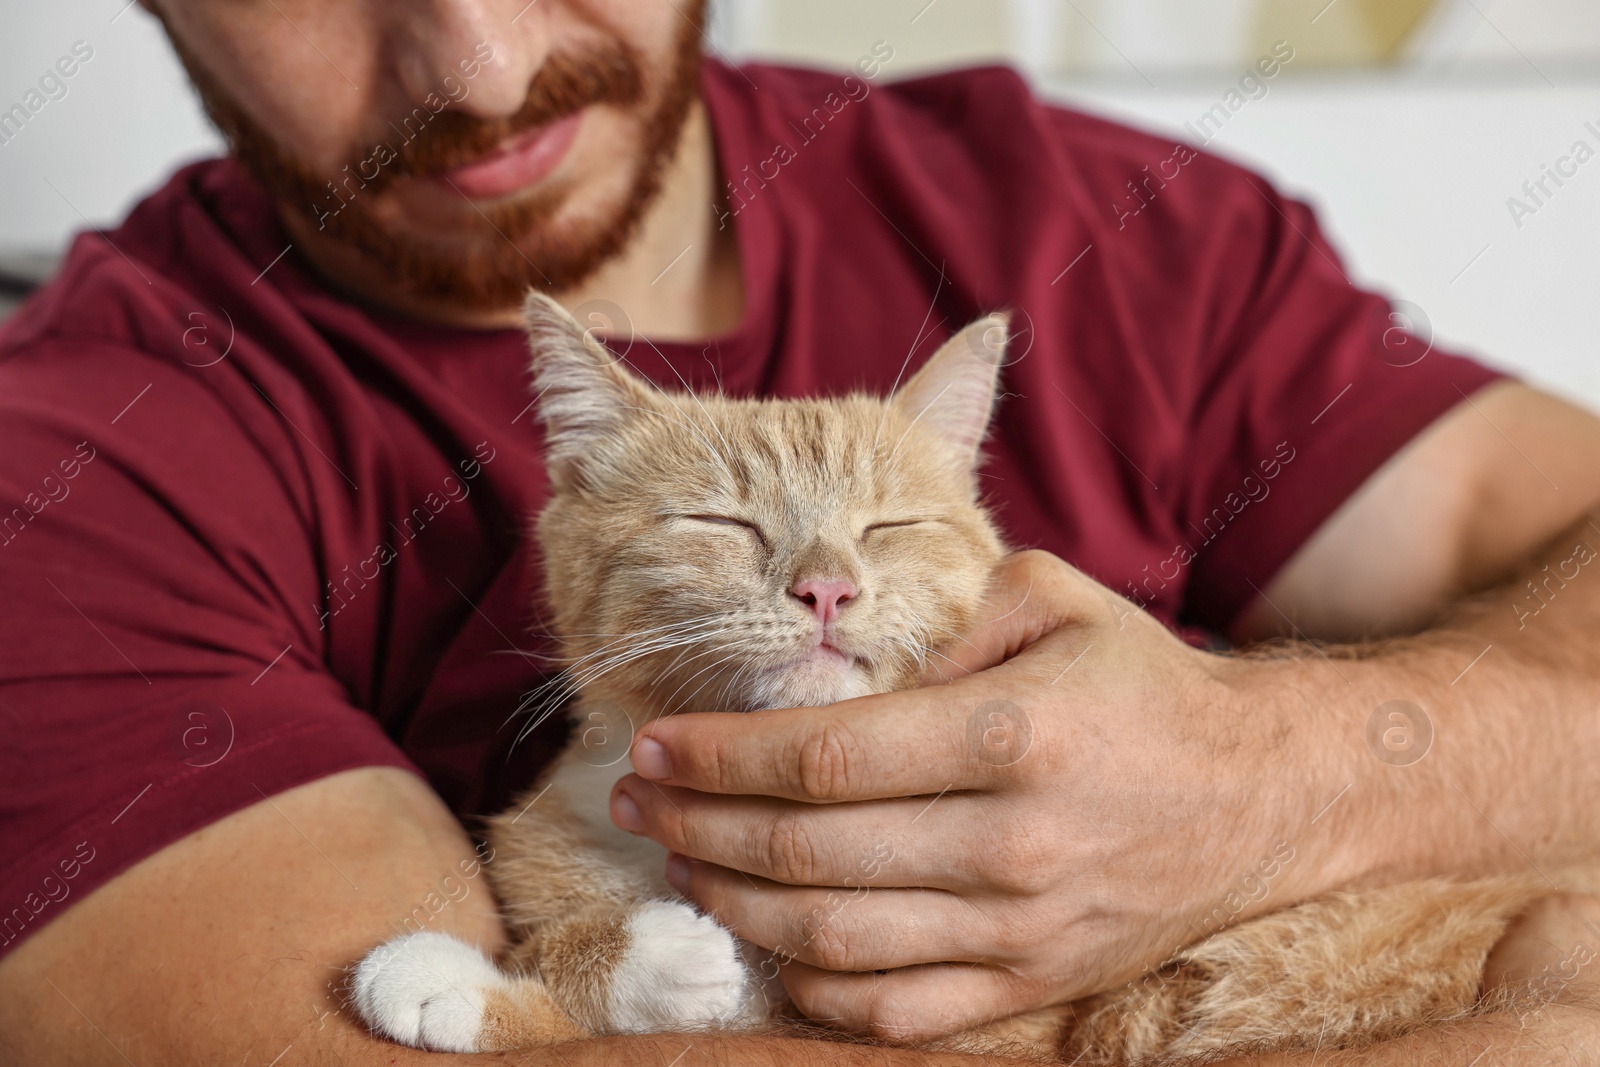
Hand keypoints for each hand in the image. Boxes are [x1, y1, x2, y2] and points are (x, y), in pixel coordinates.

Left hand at [608, 551, 1339, 1039]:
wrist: (1262, 794)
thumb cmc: (1142, 686)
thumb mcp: (1056, 600)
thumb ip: (947, 611)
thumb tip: (840, 655)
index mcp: (1010, 734)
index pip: (823, 757)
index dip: (719, 757)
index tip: (653, 746)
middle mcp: (1011, 841)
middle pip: (807, 851)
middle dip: (697, 826)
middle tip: (637, 803)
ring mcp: (1021, 927)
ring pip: (833, 940)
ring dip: (734, 902)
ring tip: (681, 861)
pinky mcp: (1032, 983)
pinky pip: (893, 1011)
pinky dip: (811, 987)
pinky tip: (765, 939)